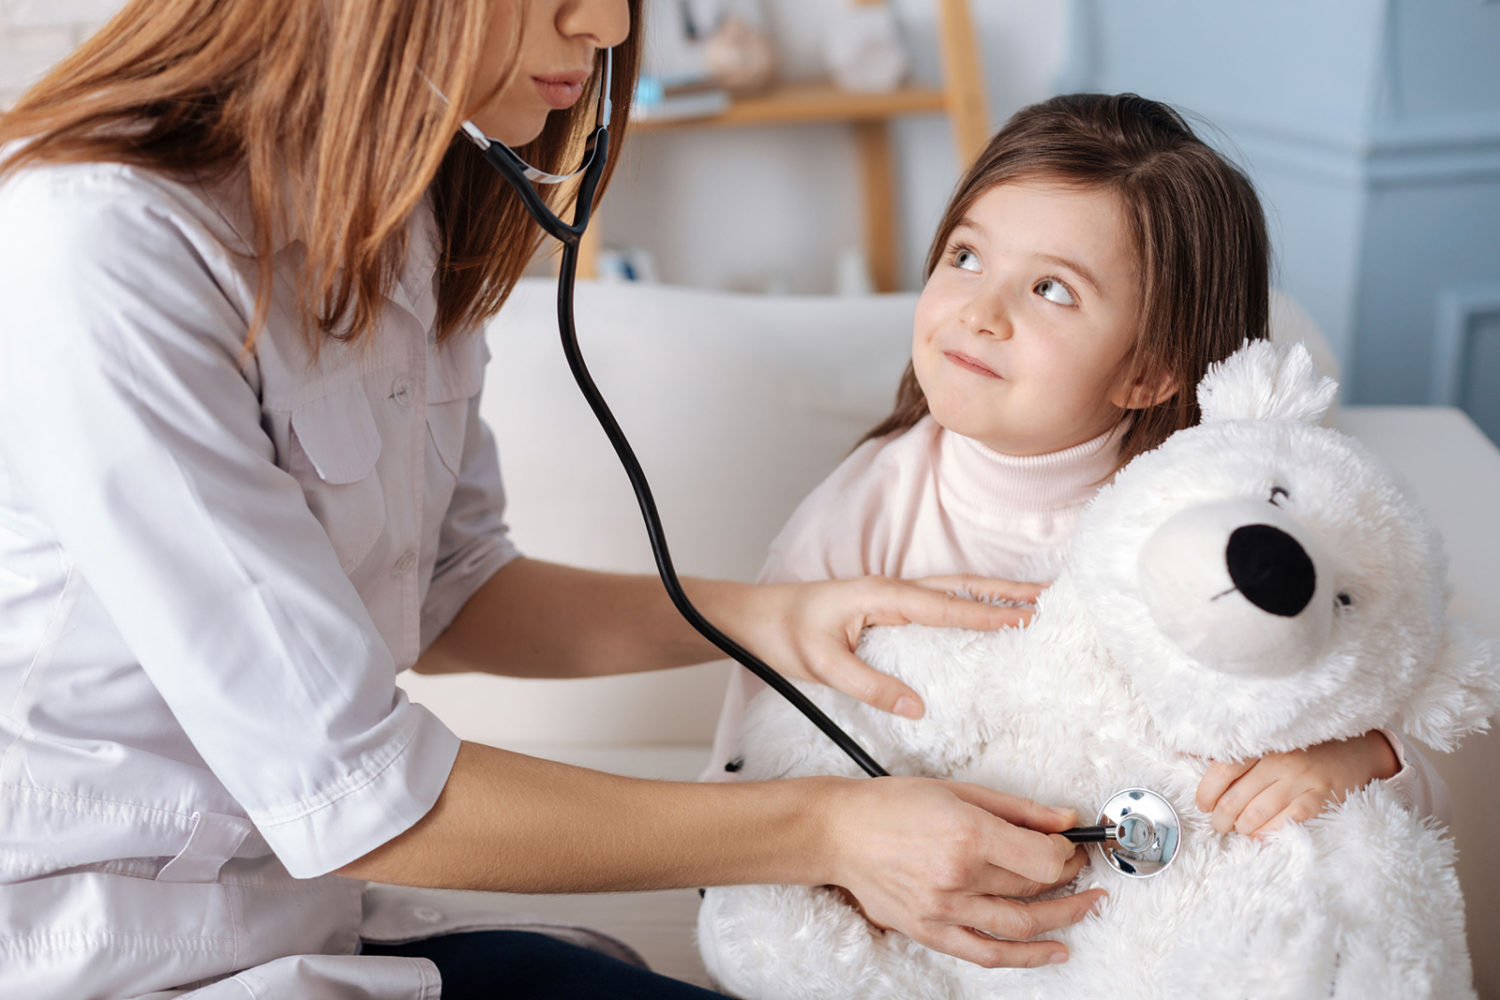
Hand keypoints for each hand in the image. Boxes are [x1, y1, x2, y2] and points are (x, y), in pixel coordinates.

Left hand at [730, 574, 1043, 718]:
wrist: (753, 617)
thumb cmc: (783, 634)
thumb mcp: (822, 665)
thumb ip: (869, 685)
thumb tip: (916, 707)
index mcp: (881, 595)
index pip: (945, 606)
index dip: (987, 614)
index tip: (1027, 618)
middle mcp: (892, 588)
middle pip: (961, 587)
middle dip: (1008, 590)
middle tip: (1051, 595)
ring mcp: (890, 594)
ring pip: (953, 590)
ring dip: (994, 593)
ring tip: (1034, 599)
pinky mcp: (887, 605)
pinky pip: (938, 602)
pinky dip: (970, 603)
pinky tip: (986, 615)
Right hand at [826, 776, 1105, 967]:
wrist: (839, 832)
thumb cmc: (891, 805)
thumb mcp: (958, 790)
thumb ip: (1017, 809)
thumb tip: (1064, 820)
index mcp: (966, 834)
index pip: (1042, 859)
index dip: (1065, 853)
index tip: (1067, 845)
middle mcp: (957, 877)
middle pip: (1034, 891)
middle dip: (1067, 879)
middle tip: (1078, 868)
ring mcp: (943, 910)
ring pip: (1019, 927)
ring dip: (1061, 919)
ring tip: (1083, 907)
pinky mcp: (930, 931)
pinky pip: (987, 954)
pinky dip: (1026, 957)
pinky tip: (1055, 950)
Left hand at [1195, 731, 1399, 837]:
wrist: (1358, 749)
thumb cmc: (1305, 747)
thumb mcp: (1270, 740)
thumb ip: (1234, 750)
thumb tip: (1182, 749)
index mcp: (1264, 744)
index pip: (1224, 768)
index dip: (1207, 791)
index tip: (1203, 805)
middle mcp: (1280, 759)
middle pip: (1237, 796)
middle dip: (1222, 817)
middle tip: (1219, 825)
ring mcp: (1302, 778)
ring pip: (1258, 812)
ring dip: (1242, 828)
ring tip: (1239, 830)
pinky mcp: (1321, 797)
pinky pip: (1287, 821)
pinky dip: (1269, 833)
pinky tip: (1260, 837)